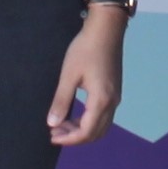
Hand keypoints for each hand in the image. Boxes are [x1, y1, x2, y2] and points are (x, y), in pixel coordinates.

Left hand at [49, 7, 123, 146]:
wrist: (106, 29)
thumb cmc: (85, 49)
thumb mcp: (69, 75)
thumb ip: (61, 101)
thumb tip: (52, 124)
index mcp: (101, 100)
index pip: (86, 131)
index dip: (69, 139)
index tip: (52, 136)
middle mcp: (112, 102)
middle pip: (96, 133)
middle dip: (75, 137)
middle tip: (54, 131)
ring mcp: (115, 97)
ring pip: (101, 126)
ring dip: (82, 130)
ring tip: (62, 125)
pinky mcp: (114, 91)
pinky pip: (103, 116)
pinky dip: (89, 121)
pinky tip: (74, 115)